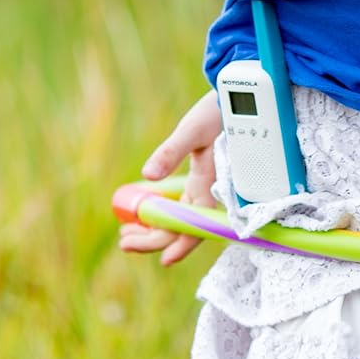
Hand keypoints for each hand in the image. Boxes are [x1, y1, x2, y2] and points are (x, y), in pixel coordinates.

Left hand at [117, 89, 222, 265]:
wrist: (235, 98)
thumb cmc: (216, 113)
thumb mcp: (191, 130)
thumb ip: (170, 152)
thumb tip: (148, 175)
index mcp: (211, 184)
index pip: (196, 225)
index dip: (181, 245)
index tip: (164, 260)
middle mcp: (211, 191)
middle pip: (184, 227)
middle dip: (154, 239)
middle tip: (124, 242)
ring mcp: (207, 187)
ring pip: (182, 219)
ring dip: (155, 229)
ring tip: (127, 234)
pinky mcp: (202, 180)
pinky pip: (182, 206)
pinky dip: (163, 213)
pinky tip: (145, 213)